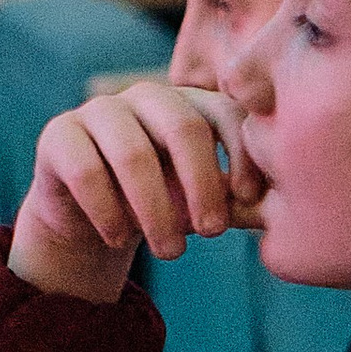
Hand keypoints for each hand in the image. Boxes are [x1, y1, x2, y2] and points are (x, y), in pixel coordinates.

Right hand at [7, 77, 263, 299]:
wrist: (93, 220)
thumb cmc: (164, 206)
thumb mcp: (205, 204)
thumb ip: (241, 203)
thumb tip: (292, 217)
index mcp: (189, 103)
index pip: (225, 112)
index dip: (242, 153)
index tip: (250, 198)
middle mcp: (146, 98)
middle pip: (183, 127)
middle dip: (202, 184)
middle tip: (212, 233)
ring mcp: (99, 112)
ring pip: (133, 153)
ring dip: (156, 210)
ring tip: (171, 253)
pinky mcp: (59, 135)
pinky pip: (86, 171)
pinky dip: (108, 211)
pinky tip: (121, 240)